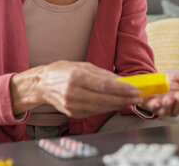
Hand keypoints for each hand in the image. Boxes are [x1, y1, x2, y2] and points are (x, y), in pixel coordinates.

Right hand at [10, 61, 141, 117]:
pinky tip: (116, 104)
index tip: (134, 90)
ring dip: (118, 105)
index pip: (103, 85)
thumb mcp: (82, 66)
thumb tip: (122, 80)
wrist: (42, 85)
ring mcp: (72, 105)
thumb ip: (102, 74)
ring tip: (130, 101)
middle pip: (104, 99)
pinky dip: (107, 108)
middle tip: (137, 97)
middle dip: (123, 99)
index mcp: (75, 77)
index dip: (121, 89)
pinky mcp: (73, 113)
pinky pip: (94, 111)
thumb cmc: (62, 72)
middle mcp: (73, 92)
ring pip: (101, 107)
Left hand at [138, 70, 178, 116]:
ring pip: (167, 112)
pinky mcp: (151, 105)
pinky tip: (157, 102)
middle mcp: (175, 108)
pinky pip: (153, 108)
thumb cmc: (173, 79)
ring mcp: (163, 108)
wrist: (156, 77)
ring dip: (168, 105)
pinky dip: (155, 106)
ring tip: (168, 98)